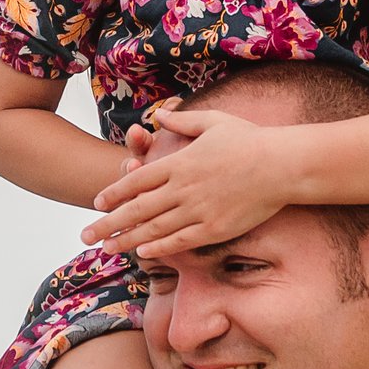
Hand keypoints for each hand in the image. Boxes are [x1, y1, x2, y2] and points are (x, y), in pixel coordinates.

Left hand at [82, 106, 291, 257]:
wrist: (283, 165)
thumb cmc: (250, 140)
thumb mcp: (213, 121)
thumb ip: (183, 120)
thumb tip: (160, 115)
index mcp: (180, 162)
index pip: (138, 181)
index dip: (115, 193)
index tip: (97, 203)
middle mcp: (184, 188)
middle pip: (138, 209)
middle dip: (108, 224)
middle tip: (86, 235)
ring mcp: (199, 210)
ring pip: (154, 229)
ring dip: (127, 240)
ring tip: (107, 249)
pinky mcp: (216, 228)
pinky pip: (182, 241)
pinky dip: (160, 247)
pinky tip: (144, 253)